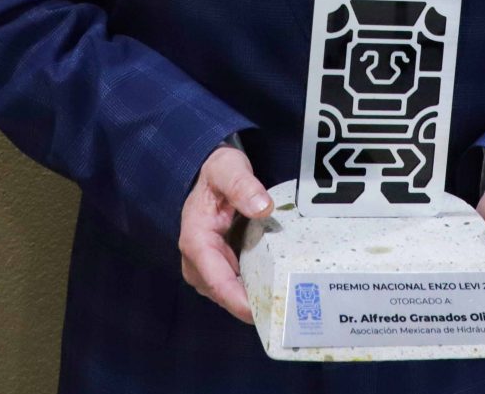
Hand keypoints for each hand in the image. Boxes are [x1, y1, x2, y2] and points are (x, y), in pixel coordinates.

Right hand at [179, 145, 272, 323]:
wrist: (210, 175)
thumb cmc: (217, 173)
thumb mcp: (228, 169)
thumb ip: (242, 186)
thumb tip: (262, 207)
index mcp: (196, 242)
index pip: (219, 282)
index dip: (242, 303)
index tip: (267, 314)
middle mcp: (197, 263)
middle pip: (226, 295)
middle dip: (254, 306)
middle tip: (288, 312)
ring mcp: (207, 269)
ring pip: (231, 296)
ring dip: (256, 301)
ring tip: (288, 305)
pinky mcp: (219, 269)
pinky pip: (236, 288)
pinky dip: (254, 291)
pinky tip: (278, 291)